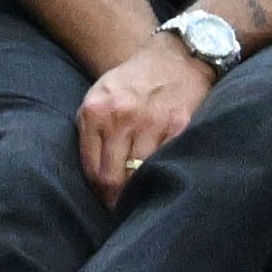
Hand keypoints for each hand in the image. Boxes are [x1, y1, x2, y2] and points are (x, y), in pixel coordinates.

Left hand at [82, 40, 214, 198]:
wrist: (176, 58)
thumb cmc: (133, 81)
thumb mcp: (101, 95)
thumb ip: (93, 128)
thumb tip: (92, 172)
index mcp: (95, 111)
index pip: (91, 166)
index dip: (97, 193)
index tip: (103, 205)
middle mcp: (121, 118)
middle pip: (113, 176)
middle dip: (115, 200)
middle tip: (120, 214)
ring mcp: (151, 124)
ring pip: (140, 174)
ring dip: (140, 193)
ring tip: (140, 206)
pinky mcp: (179, 128)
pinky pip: (167, 162)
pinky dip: (163, 176)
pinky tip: (163, 185)